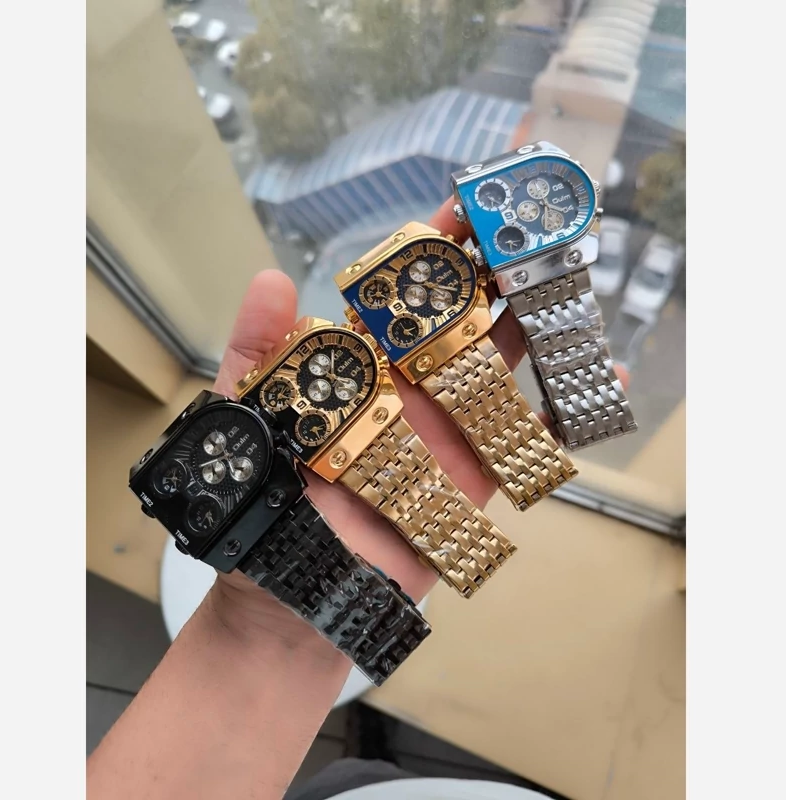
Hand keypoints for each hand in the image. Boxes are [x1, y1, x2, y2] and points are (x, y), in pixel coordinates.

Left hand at [210, 197, 628, 642]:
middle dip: (500, 268)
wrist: (292, 591)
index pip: (404, 291)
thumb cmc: (263, 505)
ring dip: (537, 323)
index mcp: (361, 364)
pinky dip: (562, 412)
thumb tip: (270, 280)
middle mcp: (410, 387)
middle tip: (541, 225)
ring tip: (574, 280)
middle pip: (465, 315)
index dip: (437, 246)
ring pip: (501, 364)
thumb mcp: (247, 418)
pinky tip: (599, 379)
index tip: (471, 201)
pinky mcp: (472, 478)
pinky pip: (523, 438)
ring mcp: (446, 429)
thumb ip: (257, 353)